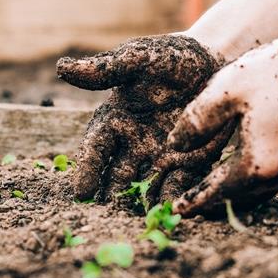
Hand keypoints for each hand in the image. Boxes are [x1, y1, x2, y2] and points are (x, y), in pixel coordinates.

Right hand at [57, 34, 233, 203]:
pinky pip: (178, 186)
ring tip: (136, 220)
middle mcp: (133, 144)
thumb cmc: (171, 57)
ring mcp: (160, 157)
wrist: (215, 61)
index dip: (88, 169)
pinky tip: (169, 212)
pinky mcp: (189, 163)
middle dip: (112, 196)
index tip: (82, 192)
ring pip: (145, 187)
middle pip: (117, 176)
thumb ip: (106, 69)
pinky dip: (172, 199)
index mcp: (115, 120)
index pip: (96, 148)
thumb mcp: (139, 59)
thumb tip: (61, 68)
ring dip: (140, 204)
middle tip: (107, 216)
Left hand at [167, 34, 277, 215]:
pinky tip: (240, 168)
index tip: (175, 211)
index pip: (216, 193)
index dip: (193, 202)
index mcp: (256, 165)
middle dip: (211, 202)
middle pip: (236, 199)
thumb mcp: (227, 90)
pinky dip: (250, 182)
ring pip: (255, 192)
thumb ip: (196, 121)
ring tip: (210, 189)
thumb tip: (175, 145)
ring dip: (231, 193)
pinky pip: (270, 180)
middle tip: (188, 204)